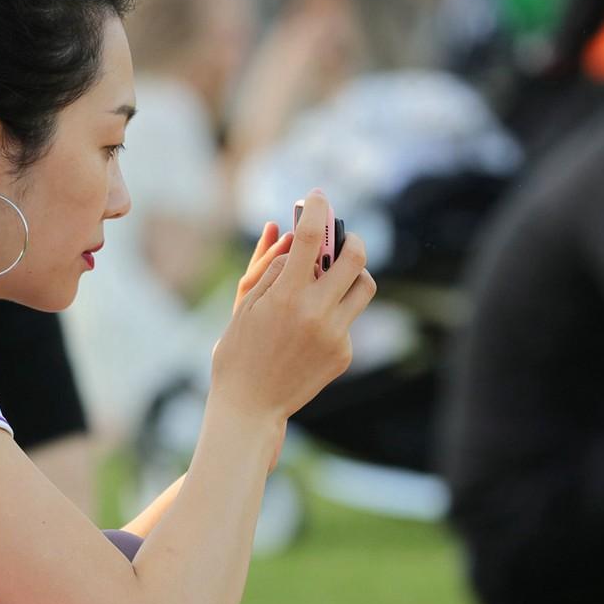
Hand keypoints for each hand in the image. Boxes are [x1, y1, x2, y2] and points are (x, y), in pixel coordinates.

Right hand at [211, 188, 376, 424]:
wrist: (250, 406)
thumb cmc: (238, 352)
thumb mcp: (244, 305)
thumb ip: (271, 268)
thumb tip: (294, 238)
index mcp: (286, 296)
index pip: (311, 237)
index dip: (317, 209)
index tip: (318, 197)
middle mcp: (316, 312)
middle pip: (356, 257)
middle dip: (351, 239)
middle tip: (342, 239)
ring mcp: (335, 334)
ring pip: (365, 286)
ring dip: (353, 274)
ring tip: (334, 278)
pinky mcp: (344, 353)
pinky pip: (350, 319)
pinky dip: (335, 313)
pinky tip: (312, 328)